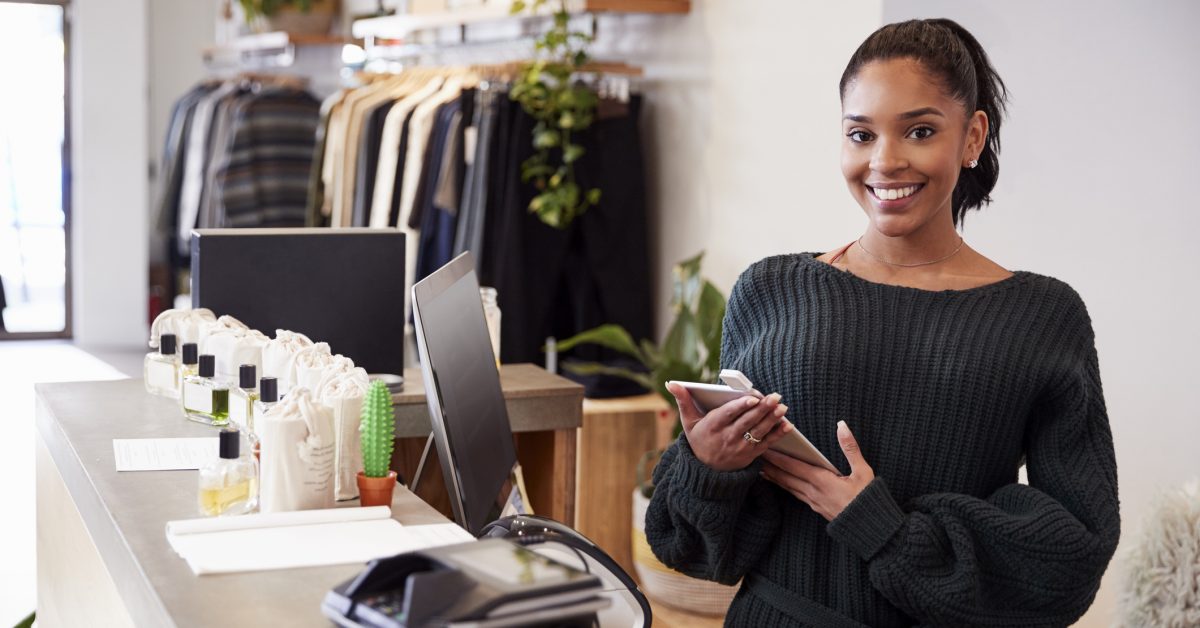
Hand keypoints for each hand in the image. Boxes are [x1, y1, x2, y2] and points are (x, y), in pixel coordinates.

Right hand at [666, 381, 793, 471]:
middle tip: (775, 397)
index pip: (727, 415)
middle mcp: (726, 438)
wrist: (706, 471)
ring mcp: (740, 448)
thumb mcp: (688, 422)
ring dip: (772, 420)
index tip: (752, 398)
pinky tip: (787, 424)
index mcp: (712, 427)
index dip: (740, 407)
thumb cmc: (698, 439)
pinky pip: (766, 444)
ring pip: (758, 432)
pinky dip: (777, 434)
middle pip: (746, 422)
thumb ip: (683, 401)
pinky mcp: (750, 455)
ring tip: (782, 408)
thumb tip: (671, 383)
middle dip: (762, 409)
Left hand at [760, 421, 873, 520]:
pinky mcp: (816, 508)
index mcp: (822, 481)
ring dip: (774, 477)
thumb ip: (850, 448)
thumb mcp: (863, 471)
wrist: (871, 529)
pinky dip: (784, 486)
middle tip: (754, 456)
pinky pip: (794, 494)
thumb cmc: (868, 499)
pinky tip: (779, 483)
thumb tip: (842, 426)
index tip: (765, 448)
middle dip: (770, 466)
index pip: (794, 467)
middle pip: (785, 477)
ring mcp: (813, 502)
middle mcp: (813, 492)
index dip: (778, 457)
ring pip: (788, 487)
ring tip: (760, 468)